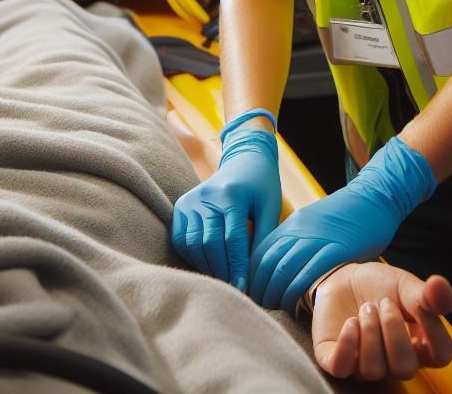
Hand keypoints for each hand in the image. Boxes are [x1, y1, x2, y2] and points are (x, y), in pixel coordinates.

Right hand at [171, 125, 280, 290]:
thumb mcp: (270, 207)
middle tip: (233, 290)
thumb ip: (263, 237)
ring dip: (207, 267)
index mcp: (232, 195)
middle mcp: (207, 196)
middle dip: (222, 270)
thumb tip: (255, 273)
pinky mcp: (181, 206)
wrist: (244, 161)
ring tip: (223, 280)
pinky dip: (193, 257)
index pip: (233, 238)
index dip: (238, 266)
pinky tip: (209, 265)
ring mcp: (191, 201)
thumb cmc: (262, 186)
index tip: (244, 288)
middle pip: (210, 243)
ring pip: (193, 244)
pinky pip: (182, 240)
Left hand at [249, 136, 434, 313]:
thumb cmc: (345, 214)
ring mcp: (318, 238)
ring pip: (284, 270)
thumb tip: (279, 267)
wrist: (375, 196)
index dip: (252, 278)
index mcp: (292, 223)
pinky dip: (297, 293)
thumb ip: (295, 240)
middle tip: (262, 307)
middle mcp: (300, 230)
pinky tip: (296, 306)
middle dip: (260, 290)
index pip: (260, 254)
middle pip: (268, 264)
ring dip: (276, 295)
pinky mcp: (338, 249)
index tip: (253, 295)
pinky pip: (309, 274)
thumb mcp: (312, 222)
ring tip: (276, 309)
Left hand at [312, 262, 451, 380]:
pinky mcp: (337, 362)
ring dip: (369, 331)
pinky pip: (342, 367)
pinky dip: (347, 342)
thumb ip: (426, 293)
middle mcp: (394, 362)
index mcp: (419, 345)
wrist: (345, 278)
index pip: (441, 356)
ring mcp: (365, 366)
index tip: (420, 304)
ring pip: (373, 369)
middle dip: (394, 330)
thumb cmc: (379, 286)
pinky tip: (350, 322)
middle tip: (384, 303)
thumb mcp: (406, 285)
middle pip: (405, 369)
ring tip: (366, 308)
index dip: (433, 330)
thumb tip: (441, 288)